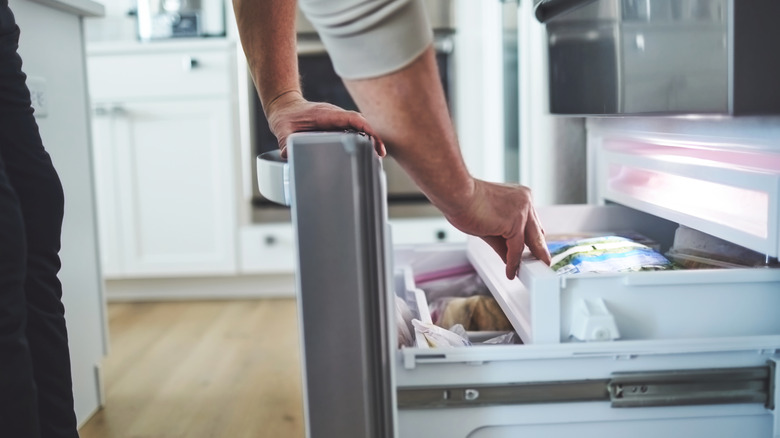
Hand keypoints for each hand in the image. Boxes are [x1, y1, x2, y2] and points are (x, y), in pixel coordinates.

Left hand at [265, 90, 385, 157]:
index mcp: (325, 114)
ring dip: (370, 138)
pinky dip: (363, 138)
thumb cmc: (286, 117)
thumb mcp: (282, 131)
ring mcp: (337, 119)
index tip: (374, 140)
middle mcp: (335, 115)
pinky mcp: (337, 124)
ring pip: (359, 126)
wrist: (285, 107)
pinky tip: (368, 151)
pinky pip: (354, 129)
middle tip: (380, 153)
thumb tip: (288, 155)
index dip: (365, 128)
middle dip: (373, 136)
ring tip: (378, 154)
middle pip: (360, 122)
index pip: (351, 118)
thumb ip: (285, 143)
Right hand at [442, 179, 551, 279]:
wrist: (457, 194)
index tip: (533, 252)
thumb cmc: (465, 202)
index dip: (532, 239)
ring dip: (527, 259)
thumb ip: (501, 241)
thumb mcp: (488, 224)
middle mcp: (525, 201)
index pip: (531, 223)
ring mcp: (522, 211)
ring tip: (527, 273)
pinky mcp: (515, 222)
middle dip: (539, 251)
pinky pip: (516, 248)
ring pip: (529, 241)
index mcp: (520, 197)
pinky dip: (513, 262)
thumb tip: (509, 257)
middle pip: (536, 232)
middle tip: (542, 264)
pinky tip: (510, 271)